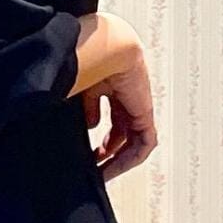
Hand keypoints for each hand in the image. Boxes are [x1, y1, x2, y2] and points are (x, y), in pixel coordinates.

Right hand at [89, 46, 156, 180]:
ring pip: (132, 138)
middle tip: (93, 167)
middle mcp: (124, 93)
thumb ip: (81, 107)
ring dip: (117, 158)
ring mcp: (137, 103)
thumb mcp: (77, 88)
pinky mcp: (145, 113)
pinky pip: (144, 142)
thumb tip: (87, 124)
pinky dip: (130, 158)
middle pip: (120, 128)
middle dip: (106, 150)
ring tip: (101, 173)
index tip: (85, 153)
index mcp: (107, 82)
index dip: (96, 134)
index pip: (105, 114)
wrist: (105, 48)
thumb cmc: (87, 59)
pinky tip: (113, 167)